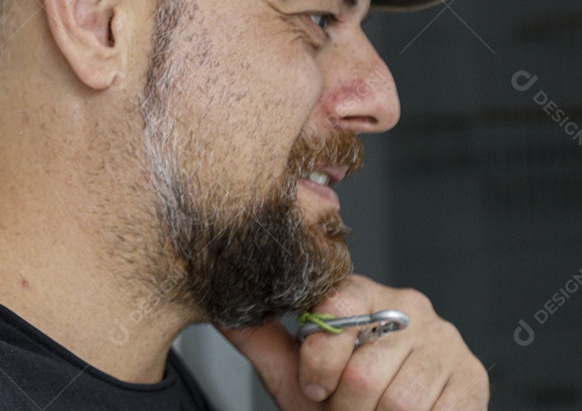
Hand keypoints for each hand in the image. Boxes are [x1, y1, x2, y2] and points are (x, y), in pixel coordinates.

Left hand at [216, 274, 488, 408]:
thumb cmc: (336, 400)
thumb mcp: (295, 372)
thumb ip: (261, 340)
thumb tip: (221, 308)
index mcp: (361, 293)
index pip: (335, 312)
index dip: (319, 362)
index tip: (313, 387)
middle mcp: (409, 306)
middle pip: (365, 369)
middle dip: (346, 407)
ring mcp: (445, 341)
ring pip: (399, 400)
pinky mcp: (473, 378)